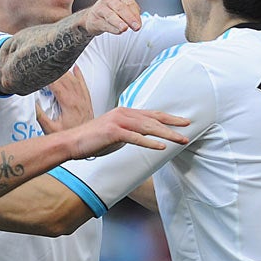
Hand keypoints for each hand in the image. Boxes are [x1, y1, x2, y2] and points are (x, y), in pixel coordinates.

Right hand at [37, 67, 93, 133]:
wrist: (87, 142)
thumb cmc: (69, 136)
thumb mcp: (51, 129)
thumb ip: (41, 116)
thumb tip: (33, 103)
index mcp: (68, 103)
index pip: (56, 84)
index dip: (46, 75)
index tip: (38, 70)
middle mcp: (77, 98)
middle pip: (65, 78)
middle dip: (54, 69)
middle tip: (44, 63)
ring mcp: (83, 99)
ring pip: (73, 79)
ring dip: (64, 70)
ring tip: (55, 63)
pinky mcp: (86, 101)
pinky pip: (83, 84)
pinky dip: (79, 75)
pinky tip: (76, 68)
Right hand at [68, 106, 189, 157]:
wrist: (72, 142)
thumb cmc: (93, 140)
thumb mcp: (115, 133)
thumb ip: (129, 132)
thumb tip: (142, 136)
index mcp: (125, 112)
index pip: (152, 114)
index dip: (169, 118)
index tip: (183, 122)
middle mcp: (124, 113)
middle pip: (154, 119)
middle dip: (173, 125)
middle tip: (188, 130)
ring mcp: (118, 122)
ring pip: (148, 127)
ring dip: (166, 134)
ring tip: (180, 140)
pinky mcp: (113, 132)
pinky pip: (135, 138)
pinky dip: (149, 143)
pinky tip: (161, 148)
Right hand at [80, 0, 141, 34]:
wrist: (94, 15)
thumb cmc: (113, 10)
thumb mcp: (125, 9)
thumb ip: (133, 14)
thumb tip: (138, 23)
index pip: (130, 4)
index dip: (135, 15)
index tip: (139, 24)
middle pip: (120, 8)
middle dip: (129, 18)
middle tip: (136, 27)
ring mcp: (100, 8)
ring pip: (111, 16)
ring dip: (118, 23)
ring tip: (124, 28)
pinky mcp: (94, 19)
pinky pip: (104, 24)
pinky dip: (112, 29)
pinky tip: (118, 31)